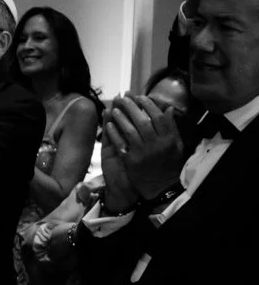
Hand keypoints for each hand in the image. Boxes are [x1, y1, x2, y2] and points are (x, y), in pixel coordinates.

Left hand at [99, 94, 183, 209]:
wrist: (160, 187)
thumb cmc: (169, 164)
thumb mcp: (176, 145)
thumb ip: (172, 127)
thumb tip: (168, 108)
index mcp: (169, 139)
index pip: (158, 116)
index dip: (148, 105)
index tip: (140, 97)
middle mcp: (156, 144)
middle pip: (143, 120)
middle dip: (132, 107)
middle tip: (123, 98)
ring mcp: (142, 153)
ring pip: (130, 130)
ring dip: (121, 118)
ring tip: (114, 108)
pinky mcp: (130, 161)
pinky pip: (120, 144)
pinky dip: (114, 133)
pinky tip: (108, 125)